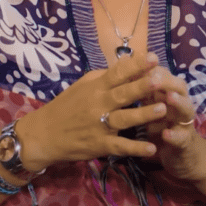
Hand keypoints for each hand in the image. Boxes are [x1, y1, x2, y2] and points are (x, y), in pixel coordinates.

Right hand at [17, 52, 175, 170]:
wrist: (43, 135)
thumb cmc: (66, 107)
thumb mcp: (82, 86)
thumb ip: (103, 77)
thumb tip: (127, 64)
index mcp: (96, 88)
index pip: (117, 73)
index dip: (135, 65)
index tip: (153, 57)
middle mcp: (98, 104)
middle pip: (122, 94)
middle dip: (141, 86)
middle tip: (160, 78)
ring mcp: (100, 126)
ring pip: (124, 119)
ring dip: (143, 114)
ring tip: (162, 109)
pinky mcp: (100, 145)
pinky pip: (120, 146)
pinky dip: (135, 148)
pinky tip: (151, 148)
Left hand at [145, 69, 205, 182]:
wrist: (182, 155)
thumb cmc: (162, 125)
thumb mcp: (151, 106)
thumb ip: (143, 90)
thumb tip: (124, 67)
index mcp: (170, 94)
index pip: (164, 75)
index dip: (152, 68)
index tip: (137, 62)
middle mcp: (180, 104)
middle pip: (179, 87)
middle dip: (166, 80)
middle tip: (153, 75)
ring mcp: (185, 123)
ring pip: (185, 109)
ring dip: (178, 102)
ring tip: (169, 97)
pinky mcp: (186, 143)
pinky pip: (182, 138)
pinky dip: (174, 136)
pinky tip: (166, 134)